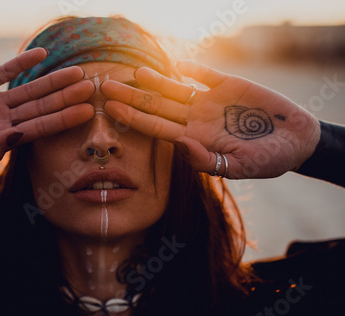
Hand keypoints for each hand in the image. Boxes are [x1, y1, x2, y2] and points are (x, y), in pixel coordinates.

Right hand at [0, 48, 94, 170]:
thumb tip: (18, 137)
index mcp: (2, 139)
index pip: (40, 128)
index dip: (63, 119)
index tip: (86, 111)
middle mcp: (3, 120)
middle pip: (41, 107)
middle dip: (66, 97)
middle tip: (92, 86)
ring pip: (28, 89)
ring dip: (52, 80)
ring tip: (76, 71)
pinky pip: (4, 72)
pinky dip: (21, 62)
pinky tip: (41, 53)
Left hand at [101, 61, 320, 178]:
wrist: (296, 141)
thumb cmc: (269, 160)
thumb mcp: (240, 166)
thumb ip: (209, 160)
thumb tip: (181, 145)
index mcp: (194, 139)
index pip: (155, 127)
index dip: (132, 117)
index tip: (109, 107)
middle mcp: (196, 119)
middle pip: (157, 105)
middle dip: (131, 96)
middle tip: (105, 85)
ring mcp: (210, 101)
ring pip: (175, 88)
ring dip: (155, 80)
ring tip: (133, 70)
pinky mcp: (228, 84)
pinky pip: (205, 74)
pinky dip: (191, 67)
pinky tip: (174, 62)